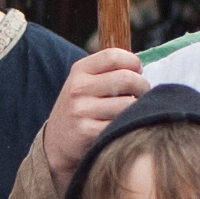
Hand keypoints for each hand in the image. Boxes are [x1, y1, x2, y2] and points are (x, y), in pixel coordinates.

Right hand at [33, 48, 149, 182]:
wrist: (57, 142)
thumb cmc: (81, 108)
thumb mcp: (85, 82)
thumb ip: (109, 71)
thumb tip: (142, 69)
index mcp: (79, 70)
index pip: (114, 56)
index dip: (133, 63)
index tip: (137, 73)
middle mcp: (78, 88)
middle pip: (126, 79)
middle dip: (142, 86)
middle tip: (142, 94)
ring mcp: (81, 111)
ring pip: (128, 104)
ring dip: (138, 108)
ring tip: (132, 111)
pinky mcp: (87, 132)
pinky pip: (121, 124)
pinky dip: (128, 125)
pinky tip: (124, 126)